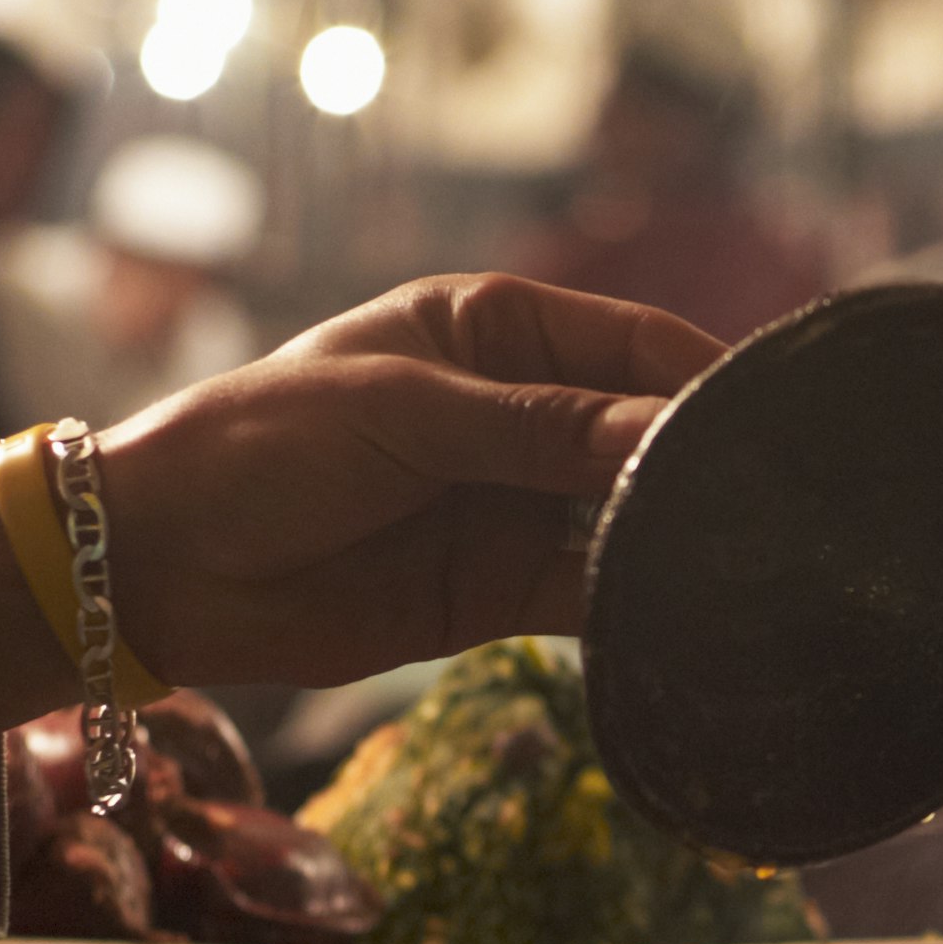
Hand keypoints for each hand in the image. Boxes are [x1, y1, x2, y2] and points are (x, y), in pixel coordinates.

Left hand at [0, 274, 725, 727]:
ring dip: (680, 537)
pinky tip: (687, 610)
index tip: (775, 415)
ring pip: (633, 517)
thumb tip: (663, 434)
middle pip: (647, 433)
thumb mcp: (400, 413)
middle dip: (704, 463)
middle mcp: (525, 415)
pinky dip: (640, 601)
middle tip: (783, 501)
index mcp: (495, 333)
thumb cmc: (257, 448)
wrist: (159, 569)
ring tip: (752, 562)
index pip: (635, 341)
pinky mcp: (506, 593)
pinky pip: (596, 592)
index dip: (706, 374)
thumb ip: (536, 428)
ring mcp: (519, 505)